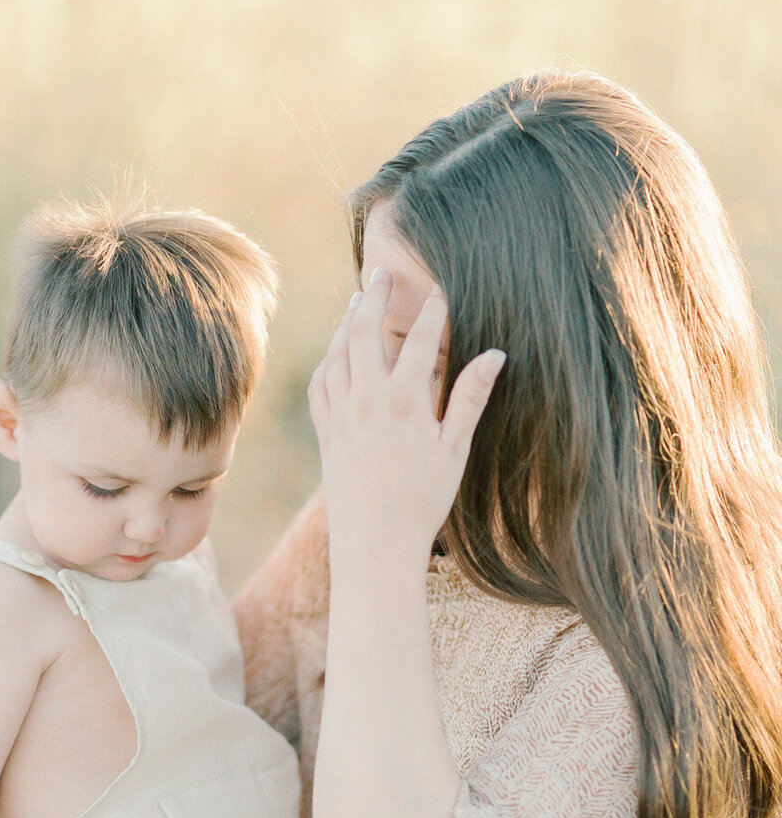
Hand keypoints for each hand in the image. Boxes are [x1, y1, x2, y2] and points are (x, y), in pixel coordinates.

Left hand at [308, 273, 504, 555]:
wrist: (374, 543)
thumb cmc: (423, 501)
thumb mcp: (455, 450)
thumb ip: (470, 398)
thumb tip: (496, 354)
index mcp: (405, 402)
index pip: (422, 340)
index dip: (433, 311)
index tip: (441, 288)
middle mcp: (367, 400)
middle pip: (367, 331)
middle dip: (375, 297)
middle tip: (381, 273)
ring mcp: (340, 414)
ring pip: (339, 352)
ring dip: (348, 322)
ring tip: (357, 301)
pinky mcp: (325, 431)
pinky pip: (321, 382)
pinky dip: (329, 359)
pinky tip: (336, 351)